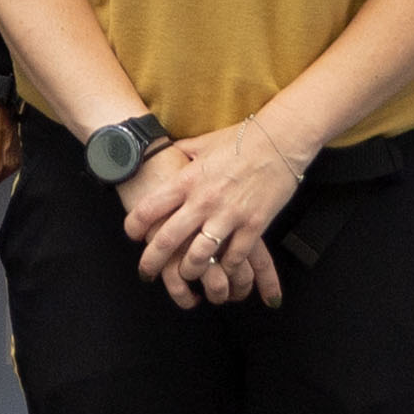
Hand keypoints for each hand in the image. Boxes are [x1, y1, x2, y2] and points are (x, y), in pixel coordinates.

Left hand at [126, 120, 308, 308]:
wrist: (281, 139)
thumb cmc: (241, 138)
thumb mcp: (202, 143)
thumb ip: (181, 153)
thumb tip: (164, 152)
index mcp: (187, 180)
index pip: (148, 209)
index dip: (134, 228)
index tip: (133, 236)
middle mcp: (203, 200)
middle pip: (167, 241)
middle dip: (151, 262)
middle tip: (146, 272)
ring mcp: (229, 215)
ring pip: (198, 257)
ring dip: (188, 271)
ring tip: (186, 274)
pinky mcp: (254, 225)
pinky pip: (234, 257)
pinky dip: (225, 268)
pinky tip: (222, 270)